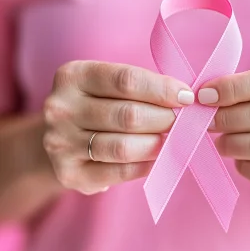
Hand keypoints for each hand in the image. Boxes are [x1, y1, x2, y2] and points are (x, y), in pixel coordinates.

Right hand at [43, 61, 193, 194]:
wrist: (61, 140)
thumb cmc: (97, 105)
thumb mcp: (108, 85)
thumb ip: (140, 87)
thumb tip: (184, 99)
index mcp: (73, 76)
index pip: (126, 80)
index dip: (162, 89)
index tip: (187, 97)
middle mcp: (61, 108)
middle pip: (128, 115)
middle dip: (164, 119)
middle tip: (182, 122)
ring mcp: (60, 143)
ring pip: (123, 146)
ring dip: (156, 144)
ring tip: (170, 140)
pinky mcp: (68, 174)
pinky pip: (118, 172)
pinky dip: (144, 166)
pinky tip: (156, 159)